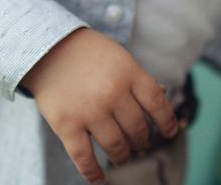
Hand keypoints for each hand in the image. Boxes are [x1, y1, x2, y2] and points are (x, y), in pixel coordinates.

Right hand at [19, 28, 176, 183]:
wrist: (49, 49)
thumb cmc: (89, 53)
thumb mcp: (119, 57)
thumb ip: (138, 79)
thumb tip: (162, 97)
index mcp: (129, 72)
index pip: (156, 102)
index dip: (167, 120)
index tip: (170, 132)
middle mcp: (112, 92)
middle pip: (137, 127)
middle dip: (141, 139)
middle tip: (140, 143)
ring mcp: (90, 111)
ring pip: (116, 146)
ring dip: (123, 156)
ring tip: (123, 157)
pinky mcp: (67, 125)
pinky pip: (84, 158)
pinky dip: (93, 173)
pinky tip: (99, 179)